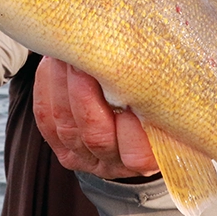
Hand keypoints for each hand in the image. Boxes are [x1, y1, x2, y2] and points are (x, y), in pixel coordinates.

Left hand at [33, 57, 159, 179]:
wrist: (134, 111)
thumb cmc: (158, 100)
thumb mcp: (170, 101)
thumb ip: (165, 90)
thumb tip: (165, 58)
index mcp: (149, 159)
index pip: (138, 155)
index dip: (131, 125)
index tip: (128, 88)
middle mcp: (115, 163)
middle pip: (96, 136)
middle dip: (86, 95)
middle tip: (86, 58)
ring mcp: (84, 156)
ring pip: (66, 125)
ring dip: (62, 84)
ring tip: (68, 52)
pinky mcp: (60, 144)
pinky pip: (46, 118)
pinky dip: (47, 87)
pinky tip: (54, 63)